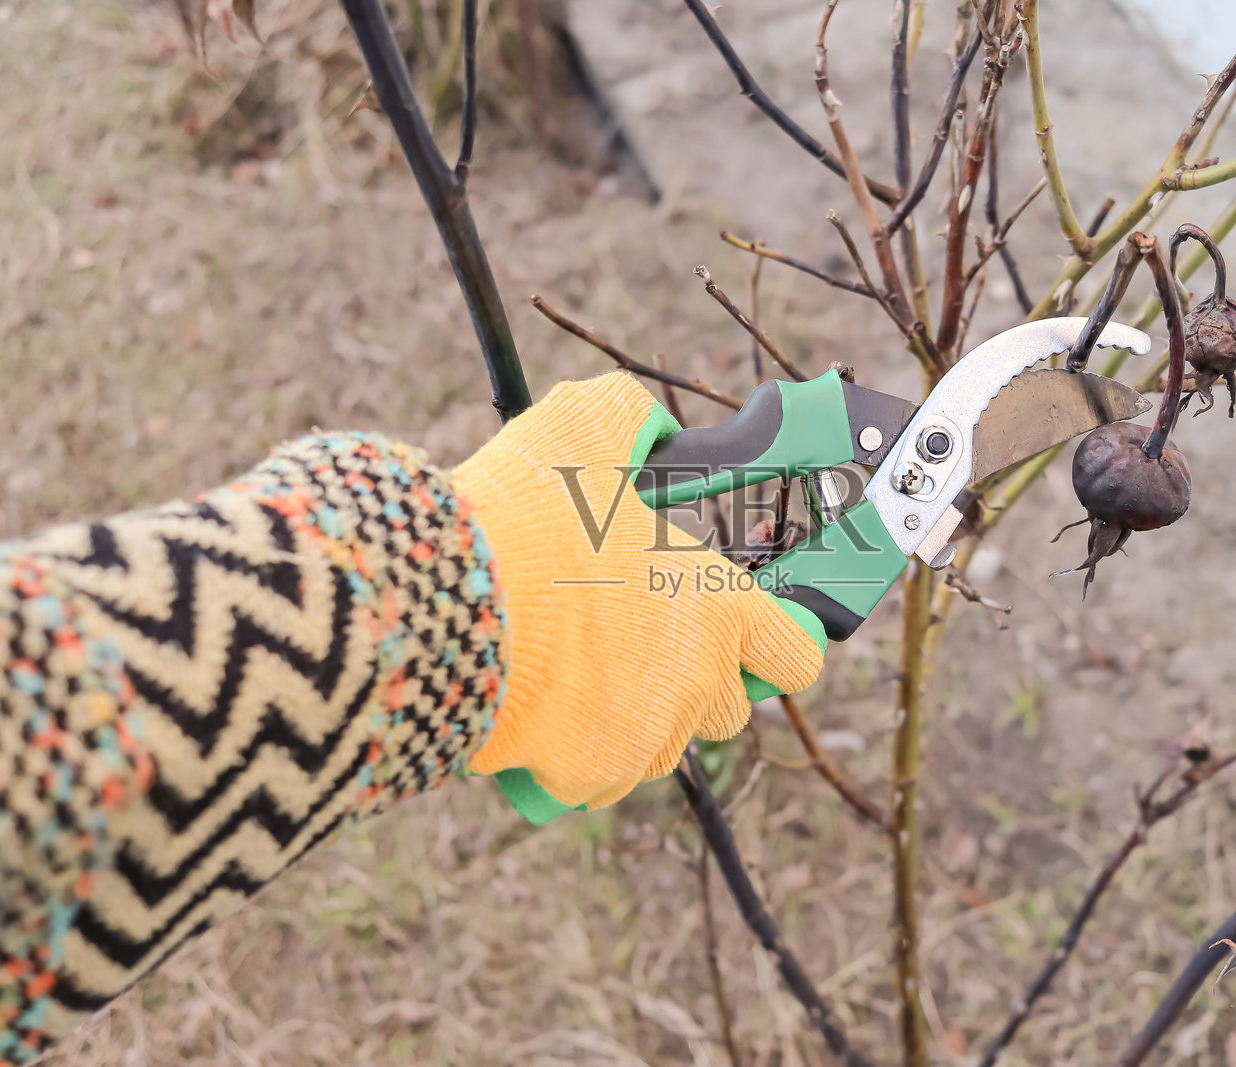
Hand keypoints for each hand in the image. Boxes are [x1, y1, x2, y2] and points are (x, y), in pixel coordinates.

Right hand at [455, 374, 824, 817]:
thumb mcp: (583, 429)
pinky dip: (575, 756)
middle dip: (694, 681)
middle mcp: (696, 683)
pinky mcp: (586, 776)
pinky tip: (538, 707)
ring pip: (662, 747)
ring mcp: (644, 738)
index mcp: (718, 609)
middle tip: (638, 641)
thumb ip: (631, 418)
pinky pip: (598, 780)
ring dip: (636, 719)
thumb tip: (647, 424)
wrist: (440, 604)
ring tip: (577, 670)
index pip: (795, 655)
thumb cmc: (524, 517)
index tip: (748, 633)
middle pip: (727, 707)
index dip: (776, 643)